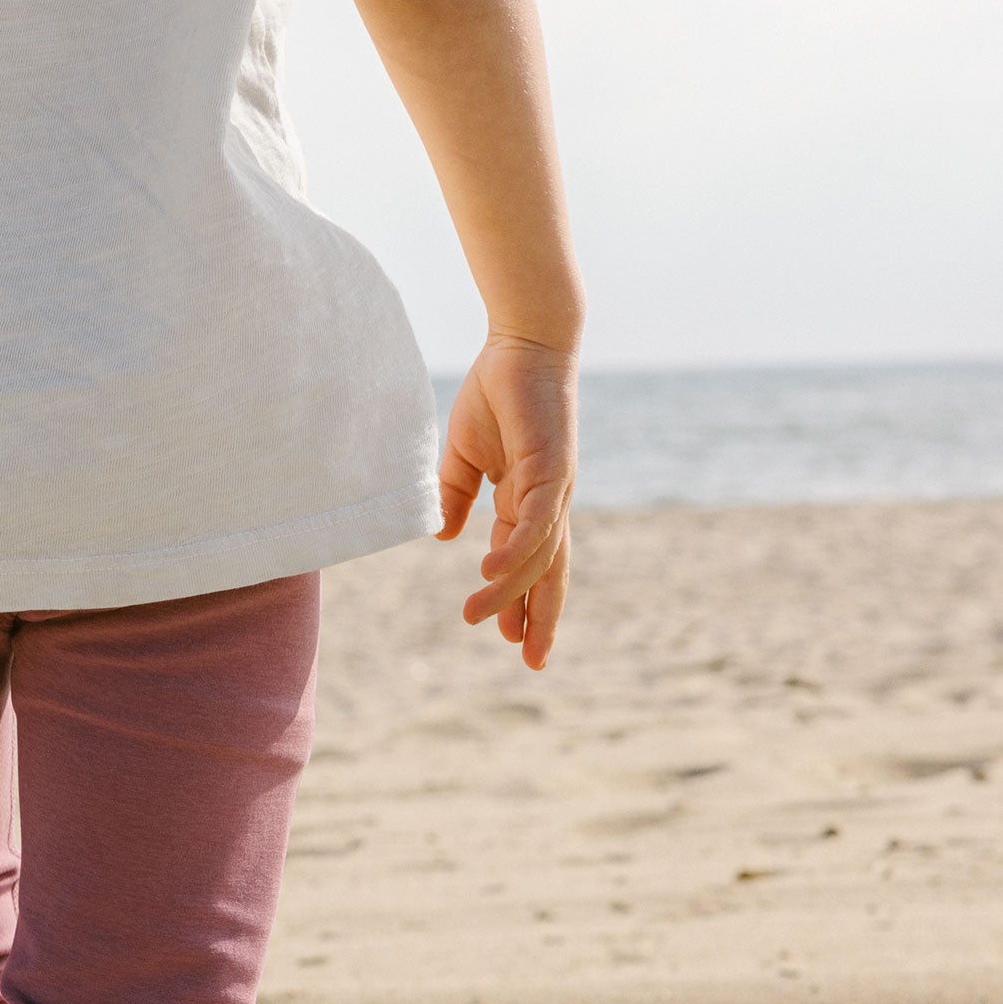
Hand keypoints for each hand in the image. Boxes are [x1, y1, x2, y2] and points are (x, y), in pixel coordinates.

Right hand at [436, 337, 577, 669]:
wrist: (522, 343)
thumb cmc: (496, 391)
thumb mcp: (464, 454)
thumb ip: (457, 494)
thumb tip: (447, 536)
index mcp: (529, 501)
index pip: (530, 562)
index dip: (522, 601)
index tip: (510, 640)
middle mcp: (549, 503)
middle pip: (549, 572)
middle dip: (541, 617)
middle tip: (531, 660)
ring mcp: (555, 489)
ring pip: (537, 555)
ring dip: (509, 590)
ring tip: (478, 618)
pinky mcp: (551, 468)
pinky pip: (535, 522)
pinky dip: (516, 552)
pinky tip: (490, 573)